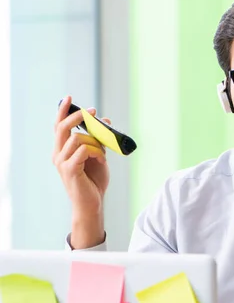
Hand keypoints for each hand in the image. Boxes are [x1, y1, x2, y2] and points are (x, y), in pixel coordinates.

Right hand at [53, 95, 109, 247]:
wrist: (92, 204)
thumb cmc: (94, 182)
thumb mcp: (98, 157)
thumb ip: (98, 141)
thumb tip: (105, 121)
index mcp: (63, 150)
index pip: (58, 126)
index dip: (63, 111)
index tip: (70, 98)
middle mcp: (58, 155)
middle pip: (62, 128)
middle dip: (78, 117)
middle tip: (92, 112)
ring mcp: (62, 163)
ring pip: (77, 139)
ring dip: (95, 142)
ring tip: (103, 154)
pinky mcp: (70, 170)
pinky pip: (83, 151)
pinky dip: (96, 152)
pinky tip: (102, 160)